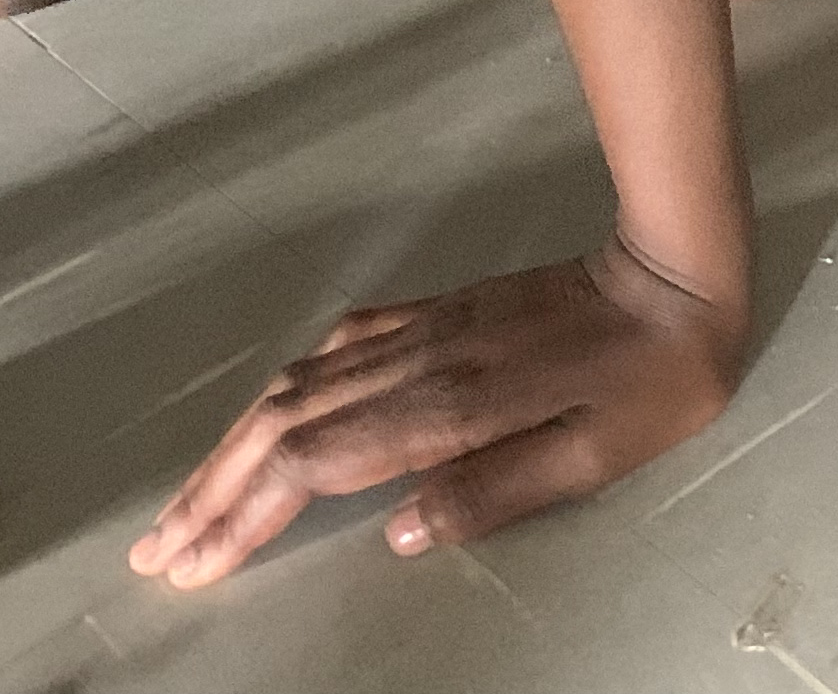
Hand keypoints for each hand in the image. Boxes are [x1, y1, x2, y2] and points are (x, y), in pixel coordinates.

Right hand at [134, 240, 744, 586]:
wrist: (680, 274)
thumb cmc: (653, 380)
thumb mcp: (594, 456)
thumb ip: (494, 493)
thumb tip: (397, 532)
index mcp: (451, 406)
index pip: (317, 465)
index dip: (246, 514)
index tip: (193, 564)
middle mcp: (419, 363)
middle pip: (285, 427)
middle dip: (213, 490)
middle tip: (156, 551)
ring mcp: (424, 330)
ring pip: (300, 387)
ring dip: (234, 444)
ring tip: (188, 500)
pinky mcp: (439, 311)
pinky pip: (339, 348)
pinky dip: (286, 389)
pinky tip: (267, 414)